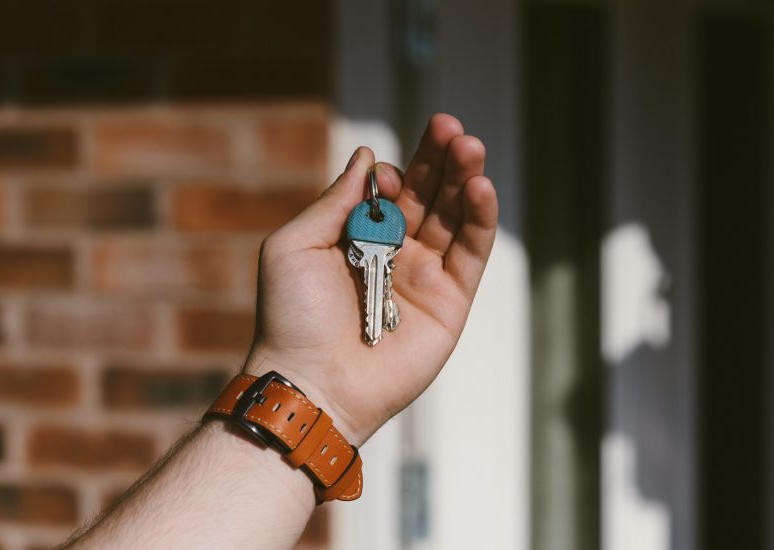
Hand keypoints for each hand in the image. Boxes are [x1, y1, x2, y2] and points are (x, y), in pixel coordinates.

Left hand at [243, 114, 497, 445]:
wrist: (312, 382)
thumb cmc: (292, 317)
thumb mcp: (295, 246)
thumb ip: (334, 201)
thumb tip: (366, 157)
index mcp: (358, 238)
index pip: (391, 190)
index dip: (398, 172)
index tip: (389, 174)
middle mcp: (396, 252)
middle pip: (430, 195)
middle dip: (441, 160)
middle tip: (452, 128)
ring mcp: (425, 276)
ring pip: (456, 217)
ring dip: (466, 179)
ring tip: (470, 147)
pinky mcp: (451, 302)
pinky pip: (472, 254)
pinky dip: (480, 220)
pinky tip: (480, 189)